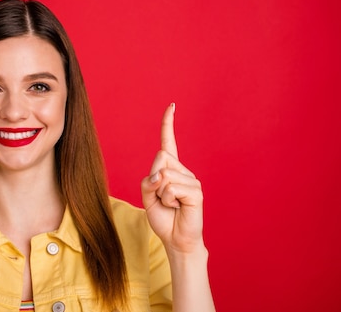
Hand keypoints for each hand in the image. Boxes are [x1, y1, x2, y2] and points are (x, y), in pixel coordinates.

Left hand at [141, 103, 204, 253]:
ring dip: (160, 194)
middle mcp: (183, 171)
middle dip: (153, 179)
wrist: (176, 239)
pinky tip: (178, 208)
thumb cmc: (163, 217)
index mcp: (171, 169)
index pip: (169, 142)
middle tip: (161, 198)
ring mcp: (192, 180)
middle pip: (160, 157)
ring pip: (164, 175)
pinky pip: (171, 188)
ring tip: (171, 205)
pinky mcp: (196, 191)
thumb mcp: (147, 197)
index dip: (168, 124)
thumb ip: (148, 182)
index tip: (172, 106)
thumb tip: (159, 175)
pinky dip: (167, 200)